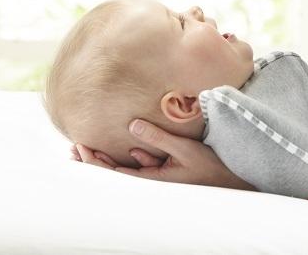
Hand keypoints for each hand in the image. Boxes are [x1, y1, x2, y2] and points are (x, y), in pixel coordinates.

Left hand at [72, 119, 254, 190]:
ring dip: (108, 159)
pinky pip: (145, 166)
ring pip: (127, 169)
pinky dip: (131, 158)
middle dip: (93, 161)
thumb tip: (132, 124)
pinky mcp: (167, 172)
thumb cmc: (212, 167)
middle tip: (73, 149)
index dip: (93, 161)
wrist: (234, 182)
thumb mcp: (184, 148)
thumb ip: (157, 137)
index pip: (113, 172)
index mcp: (151, 180)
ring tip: (88, 149)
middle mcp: (152, 182)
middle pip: (115, 173)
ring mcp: (159, 178)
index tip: (80, 146)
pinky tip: (128, 150)